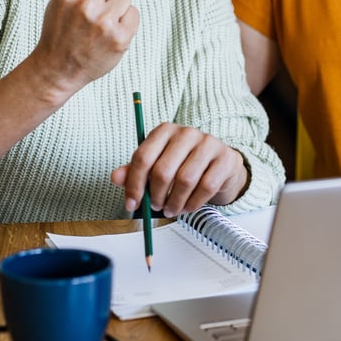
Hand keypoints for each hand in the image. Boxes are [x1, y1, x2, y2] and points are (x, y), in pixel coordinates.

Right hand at [31, 0, 138, 97]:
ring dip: (117, 6)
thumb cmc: (60, 30)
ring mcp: (103, 22)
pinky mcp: (120, 38)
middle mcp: (85, 3)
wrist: (58, 70)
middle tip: (95, 8)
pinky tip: (110, 32)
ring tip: (100, 22)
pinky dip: (126, 21)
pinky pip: (134, 13)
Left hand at [111, 122, 248, 217]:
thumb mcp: (156, 164)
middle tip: (155, 207)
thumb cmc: (184, 164)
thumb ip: (135, 170)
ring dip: (174, 202)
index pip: (143, 157)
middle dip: (155, 196)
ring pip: (185, 180)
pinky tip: (187, 207)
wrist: (220, 164)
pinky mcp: (225, 159)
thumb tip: (116, 177)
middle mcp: (186, 133)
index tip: (131, 204)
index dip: (134, 184)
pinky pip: (206, 187)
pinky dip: (193, 203)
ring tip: (171, 209)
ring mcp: (208, 144)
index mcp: (165, 131)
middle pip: (163, 170)